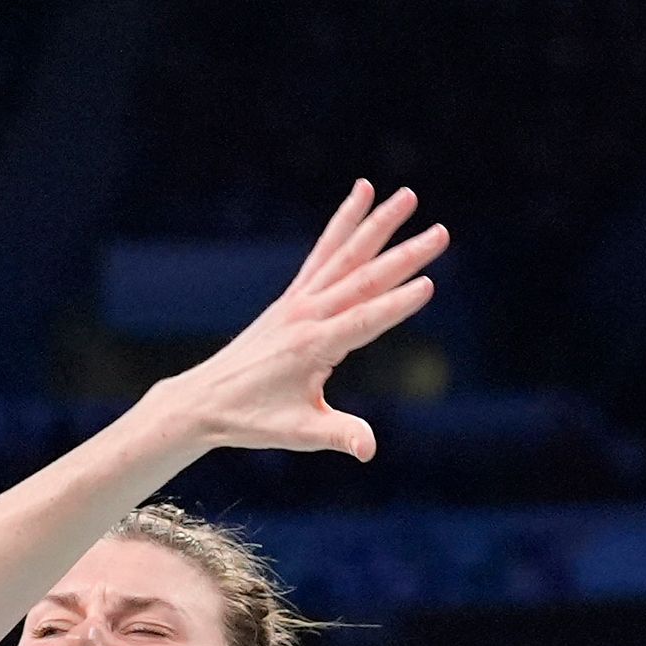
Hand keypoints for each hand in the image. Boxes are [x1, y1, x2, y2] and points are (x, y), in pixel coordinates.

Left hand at [148, 180, 447, 459]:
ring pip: (344, 255)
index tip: (429, 284)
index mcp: (313, 347)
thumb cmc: (253, 420)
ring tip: (407, 196)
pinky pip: (324, 253)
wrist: (204, 401)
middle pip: (362, 279)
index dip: (396, 305)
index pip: (363, 321)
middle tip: (441, 233)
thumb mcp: (298, 434)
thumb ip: (338, 435)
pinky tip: (361, 195)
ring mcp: (298, 301)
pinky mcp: (293, 297)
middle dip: (404, 256)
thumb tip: (369, 450)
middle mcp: (306, 315)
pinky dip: (343, 224)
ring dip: (377, 224)